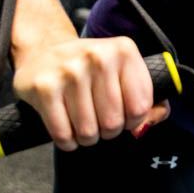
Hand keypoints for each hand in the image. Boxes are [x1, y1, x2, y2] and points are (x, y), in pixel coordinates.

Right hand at [10, 36, 170, 150]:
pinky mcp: (44, 88)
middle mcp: (97, 57)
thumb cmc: (90, 70)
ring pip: (88, 132)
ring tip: (81, 122)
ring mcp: (69, 71)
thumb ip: (150, 102)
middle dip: (107, 131)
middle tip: (99, 120)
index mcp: (124, 51)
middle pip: (113, 123)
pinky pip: (63, 134)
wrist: (43, 52)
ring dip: (86, 137)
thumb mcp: (123, 73)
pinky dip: (67, 141)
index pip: (140, 107)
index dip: (132, 121)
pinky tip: (65, 127)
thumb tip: (146, 126)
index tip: (123, 115)